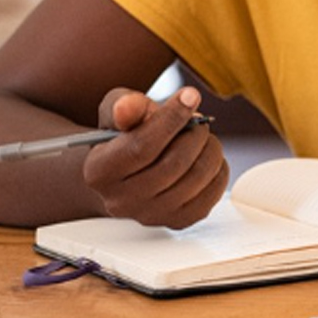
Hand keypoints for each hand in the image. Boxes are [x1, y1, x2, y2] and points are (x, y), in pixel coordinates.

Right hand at [79, 86, 228, 228]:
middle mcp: (120, 201)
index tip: (191, 96)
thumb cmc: (123, 136)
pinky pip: (211, 195)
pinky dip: (218, 170)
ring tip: (202, 137)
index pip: (141, 147)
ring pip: (196, 179)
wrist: (126, 173)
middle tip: (199, 121)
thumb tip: (127, 107)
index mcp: (99, 172)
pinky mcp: (177, 222)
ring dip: (210, 150)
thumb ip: (124, 105)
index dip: (171, 119)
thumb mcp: (117, 112)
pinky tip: (207, 157)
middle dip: (195, 134)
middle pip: (173, 164)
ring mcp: (150, 216)